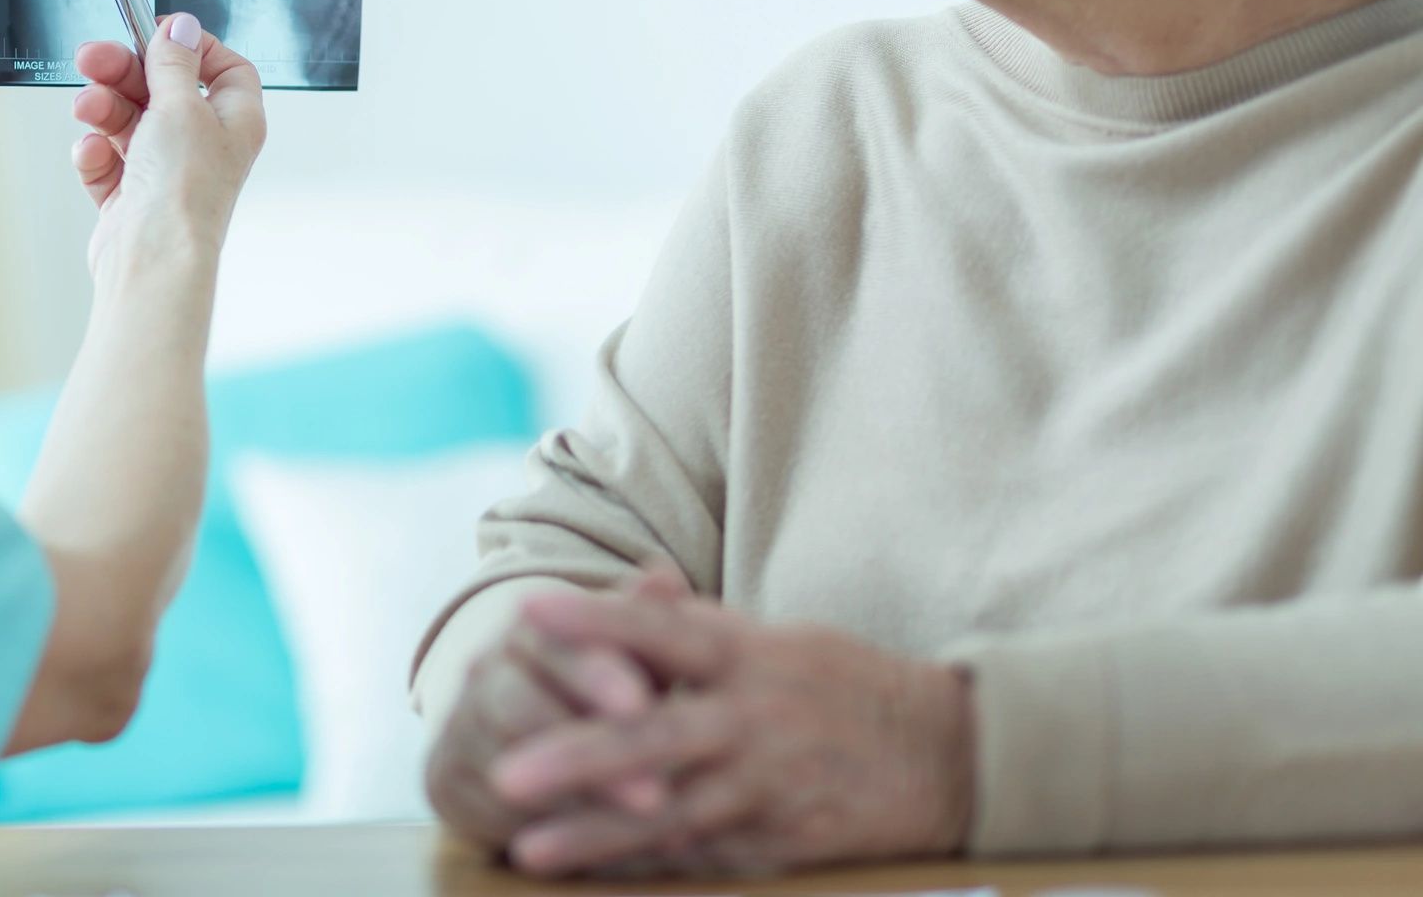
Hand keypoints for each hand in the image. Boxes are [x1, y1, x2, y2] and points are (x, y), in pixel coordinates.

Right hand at [68, 13, 265, 277]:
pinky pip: (108, 158)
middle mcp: (204, 145)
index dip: (191, 47)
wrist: (152, 258)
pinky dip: (96, 153)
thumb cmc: (183, 191)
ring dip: (104, 109)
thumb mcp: (181, 106)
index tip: (155, 35)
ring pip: (128, 120)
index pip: (223, 68)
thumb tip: (182, 27)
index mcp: (233, 121)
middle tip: (92, 58)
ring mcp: (166, 171)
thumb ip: (175, 62)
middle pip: (163, 88)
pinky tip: (92, 154)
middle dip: (124, 72)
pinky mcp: (131, 196)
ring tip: (87, 110)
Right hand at [425, 609, 671, 855]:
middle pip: (519, 704)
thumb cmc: (599, 687)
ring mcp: (458, 726)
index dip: (596, 674)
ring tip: (627, 828)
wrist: (517, 730)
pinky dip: (539, 831)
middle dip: (586, 750)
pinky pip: (486, 809)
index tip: (642, 705)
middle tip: (652, 793)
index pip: (555, 642)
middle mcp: (484, 672)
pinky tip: (590, 850)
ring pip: (504, 763)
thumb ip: (646, 622)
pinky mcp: (443, 782)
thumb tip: (664, 574)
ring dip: (570, 798)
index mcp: (531, 630)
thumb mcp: (630, 655)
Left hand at [489, 588, 977, 879]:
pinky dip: (647, 870)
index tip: (529, 611)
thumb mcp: (780, 638)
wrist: (951, 756)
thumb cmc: (846, 686)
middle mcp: (756, 718)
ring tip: (527, 849)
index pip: (664, 630)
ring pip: (671, 815)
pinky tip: (593, 880)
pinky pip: (703, 860)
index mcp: (751, 654)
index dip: (598, 620)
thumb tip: (634, 588)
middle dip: (576, 757)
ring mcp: (769, 788)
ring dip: (596, 836)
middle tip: (504, 771)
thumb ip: (698, 623)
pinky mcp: (784, 844)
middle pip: (655, 736)